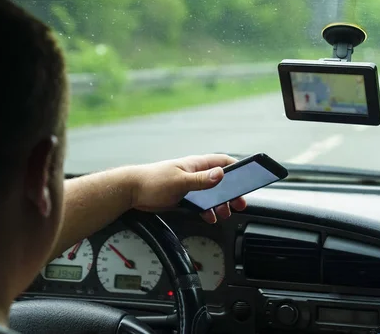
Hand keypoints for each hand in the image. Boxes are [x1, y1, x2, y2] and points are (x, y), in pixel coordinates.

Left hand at [126, 154, 246, 222]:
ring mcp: (189, 185)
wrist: (130, 191)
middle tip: (240, 202)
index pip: (222, 162)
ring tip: (226, 212)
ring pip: (212, 193)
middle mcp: (195, 173)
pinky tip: (210, 217)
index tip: (248, 177)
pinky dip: (208, 210)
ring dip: (221, 203)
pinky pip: (201, 203)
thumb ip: (201, 179)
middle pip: (220, 181)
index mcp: (196, 164)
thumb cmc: (152, 181)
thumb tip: (221, 174)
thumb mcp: (179, 181)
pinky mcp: (183, 196)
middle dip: (232, 191)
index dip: (237, 168)